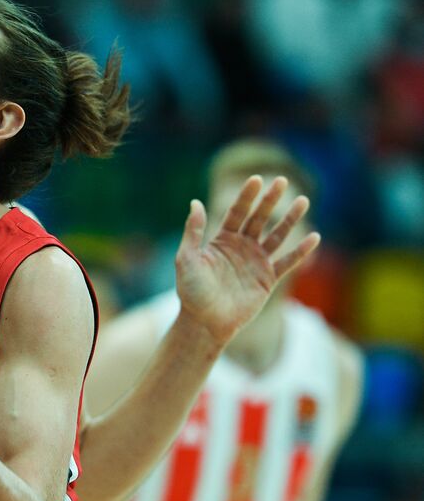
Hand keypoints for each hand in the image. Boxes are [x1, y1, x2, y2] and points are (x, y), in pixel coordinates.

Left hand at [174, 176, 319, 345]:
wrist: (205, 321)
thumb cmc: (191, 291)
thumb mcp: (186, 259)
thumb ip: (193, 231)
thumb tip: (195, 202)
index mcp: (221, 240)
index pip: (236, 212)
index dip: (246, 196)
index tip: (256, 179)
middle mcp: (241, 247)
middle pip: (258, 219)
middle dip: (270, 200)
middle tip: (282, 181)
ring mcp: (256, 262)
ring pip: (276, 236)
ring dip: (289, 220)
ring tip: (303, 200)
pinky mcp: (267, 279)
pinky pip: (287, 262)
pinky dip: (300, 251)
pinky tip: (314, 237)